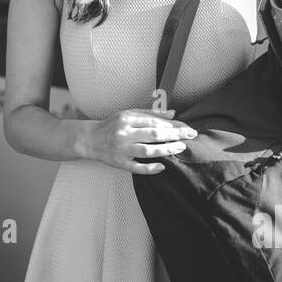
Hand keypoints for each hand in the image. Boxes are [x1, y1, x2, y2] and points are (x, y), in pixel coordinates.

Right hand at [82, 108, 196, 173]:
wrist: (90, 139)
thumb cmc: (112, 125)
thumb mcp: (129, 114)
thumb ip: (150, 113)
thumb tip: (172, 113)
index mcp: (127, 119)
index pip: (154, 122)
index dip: (172, 125)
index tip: (186, 127)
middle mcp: (124, 134)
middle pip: (154, 135)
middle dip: (175, 135)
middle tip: (190, 135)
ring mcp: (122, 150)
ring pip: (147, 151)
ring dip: (166, 150)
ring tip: (181, 148)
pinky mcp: (119, 163)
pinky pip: (136, 168)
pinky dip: (150, 168)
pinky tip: (162, 167)